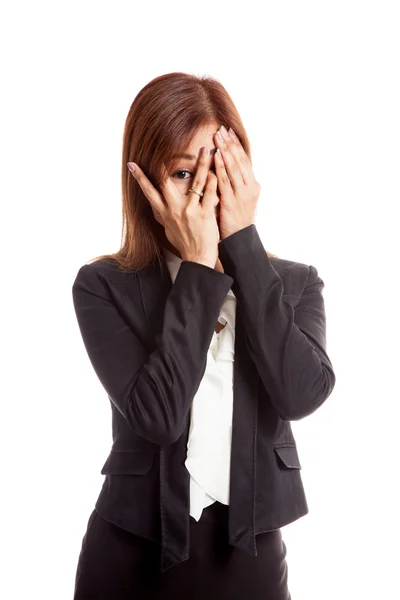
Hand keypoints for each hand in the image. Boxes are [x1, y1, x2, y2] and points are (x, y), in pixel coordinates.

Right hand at [127, 151, 220, 268]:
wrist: (197, 259)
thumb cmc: (184, 244)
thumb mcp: (168, 230)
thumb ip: (163, 215)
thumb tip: (156, 207)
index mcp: (164, 213)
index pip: (148, 192)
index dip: (140, 178)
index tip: (132, 164)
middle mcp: (174, 210)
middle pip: (166, 182)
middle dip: (164, 163)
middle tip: (163, 147)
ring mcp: (190, 211)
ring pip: (195, 182)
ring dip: (200, 164)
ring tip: (204, 149)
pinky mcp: (204, 215)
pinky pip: (210, 194)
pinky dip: (214, 181)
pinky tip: (217, 170)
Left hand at [213, 125, 260, 239]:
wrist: (239, 239)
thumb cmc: (236, 219)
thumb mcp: (239, 198)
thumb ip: (234, 183)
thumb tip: (225, 167)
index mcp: (253, 185)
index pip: (244, 160)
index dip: (236, 145)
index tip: (229, 132)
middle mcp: (250, 187)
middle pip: (240, 160)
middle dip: (230, 143)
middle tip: (222, 129)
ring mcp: (242, 194)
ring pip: (234, 168)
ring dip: (225, 150)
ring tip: (219, 137)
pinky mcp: (232, 201)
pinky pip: (225, 181)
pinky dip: (221, 167)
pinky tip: (216, 156)